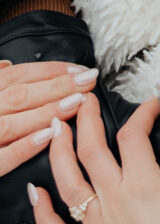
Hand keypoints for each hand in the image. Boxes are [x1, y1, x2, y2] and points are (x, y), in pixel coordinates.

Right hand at [0, 59, 98, 173]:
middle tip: (88, 80)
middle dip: (57, 86)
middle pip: (20, 95)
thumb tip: (6, 65)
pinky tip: (50, 136)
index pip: (17, 77)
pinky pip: (3, 158)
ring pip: (14, 123)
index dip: (49, 71)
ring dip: (47, 111)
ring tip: (77, 102)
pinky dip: (26, 145)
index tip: (79, 69)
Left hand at [28, 94, 159, 223]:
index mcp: (146, 186)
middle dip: (86, 120)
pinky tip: (35, 193)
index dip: (140, 114)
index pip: (133, 137)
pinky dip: (44, 214)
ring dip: (58, 153)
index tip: (148, 106)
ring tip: (56, 129)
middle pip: (91, 152)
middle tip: (85, 101)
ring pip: (69, 185)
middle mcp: (117, 202)